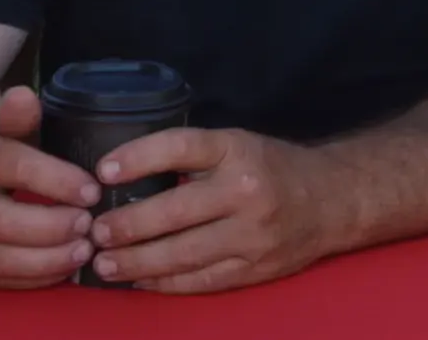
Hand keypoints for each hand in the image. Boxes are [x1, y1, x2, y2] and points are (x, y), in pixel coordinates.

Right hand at [0, 86, 99, 288]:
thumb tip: (26, 98)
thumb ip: (16, 112)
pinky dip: (33, 279)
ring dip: (47, 261)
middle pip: (3, 223)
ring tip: (84, 250)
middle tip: (91, 226)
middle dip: (53, 228)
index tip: (93, 191)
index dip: (57, 181)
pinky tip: (62, 267)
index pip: (13, 167)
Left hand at [86, 126, 338, 293]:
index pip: (180, 147)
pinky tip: (140, 280)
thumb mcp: (237, 145)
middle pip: (175, 210)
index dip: (138, 158)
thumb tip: (126, 180)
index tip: (102, 172)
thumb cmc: (271, 168)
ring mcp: (252, 235)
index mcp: (236, 149)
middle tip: (95, 233)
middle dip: (128, 226)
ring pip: (184, 254)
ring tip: (105, 263)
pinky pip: (200, 280)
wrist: (332, 200)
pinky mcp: (254, 269)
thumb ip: (193, 160)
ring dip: (138, 262)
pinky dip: (165, 282)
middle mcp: (245, 190)